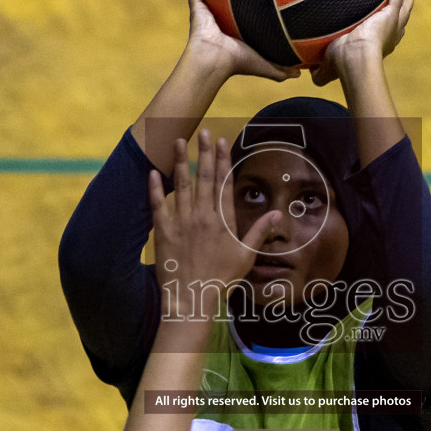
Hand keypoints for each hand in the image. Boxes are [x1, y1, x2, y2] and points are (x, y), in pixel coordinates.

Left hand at [148, 128, 281, 319]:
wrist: (191, 298)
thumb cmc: (220, 279)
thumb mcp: (246, 256)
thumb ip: (259, 231)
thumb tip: (276, 213)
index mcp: (223, 221)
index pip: (223, 183)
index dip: (223, 160)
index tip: (221, 141)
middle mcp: (202, 216)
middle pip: (204, 177)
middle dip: (204, 152)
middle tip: (203, 132)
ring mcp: (182, 222)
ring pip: (181, 185)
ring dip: (180, 161)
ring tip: (178, 140)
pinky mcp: (163, 231)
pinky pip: (158, 204)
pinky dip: (155, 188)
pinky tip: (153, 172)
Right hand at [184, 0, 300, 82]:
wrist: (214, 60)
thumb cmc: (237, 63)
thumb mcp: (264, 64)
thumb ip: (281, 69)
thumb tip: (299, 75)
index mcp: (233, 29)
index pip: (239, 13)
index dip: (246, 3)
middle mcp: (219, 17)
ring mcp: (206, 10)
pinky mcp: (197, 6)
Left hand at [312, 0, 412, 86]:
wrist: (354, 58)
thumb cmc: (342, 64)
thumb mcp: (328, 68)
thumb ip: (320, 73)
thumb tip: (309, 74)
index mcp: (378, 45)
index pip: (387, 34)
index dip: (390, 27)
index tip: (386, 17)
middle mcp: (389, 34)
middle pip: (401, 18)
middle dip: (402, 6)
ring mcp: (392, 22)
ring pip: (405, 4)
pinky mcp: (391, 12)